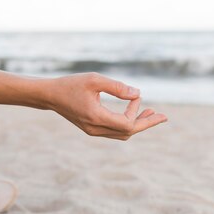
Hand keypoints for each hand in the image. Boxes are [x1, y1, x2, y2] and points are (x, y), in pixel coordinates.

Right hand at [46, 72, 167, 139]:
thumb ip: (117, 87)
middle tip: (164, 117)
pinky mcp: (92, 129)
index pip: (127, 124)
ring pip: (122, 134)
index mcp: (96, 117)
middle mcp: (95, 128)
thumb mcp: (95, 80)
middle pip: (128, 133)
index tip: (134, 95)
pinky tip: (133, 114)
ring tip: (151, 114)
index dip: (136, 111)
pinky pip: (114, 131)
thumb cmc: (71, 84)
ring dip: (137, 125)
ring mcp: (93, 131)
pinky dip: (126, 124)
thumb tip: (138, 94)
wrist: (50, 95)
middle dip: (146, 124)